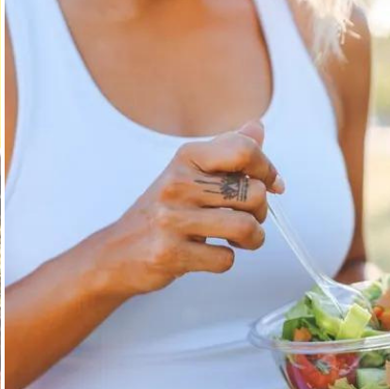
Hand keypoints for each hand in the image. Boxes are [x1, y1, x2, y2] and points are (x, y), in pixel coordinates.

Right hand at [93, 121, 283, 296]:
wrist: (116, 252)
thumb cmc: (163, 211)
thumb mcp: (190, 173)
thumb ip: (227, 151)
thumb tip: (258, 128)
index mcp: (186, 158)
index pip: (244, 150)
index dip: (268, 169)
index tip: (273, 184)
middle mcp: (178, 183)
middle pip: (254, 192)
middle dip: (261, 211)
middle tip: (247, 217)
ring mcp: (172, 219)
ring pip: (245, 226)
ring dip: (252, 239)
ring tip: (238, 239)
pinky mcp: (170, 253)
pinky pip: (225, 259)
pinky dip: (225, 260)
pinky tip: (209, 254)